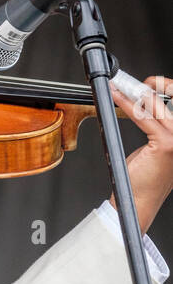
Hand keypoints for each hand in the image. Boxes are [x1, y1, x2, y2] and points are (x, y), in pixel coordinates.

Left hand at [109, 75, 172, 231]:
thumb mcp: (156, 144)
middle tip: (134, 84)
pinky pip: (142, 116)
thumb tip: (147, 99)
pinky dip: (127, 104)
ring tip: (120, 89)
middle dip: (152, 84)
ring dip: (135, 93)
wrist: (139, 200)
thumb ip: (157, 123)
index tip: (150, 82)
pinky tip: (117, 98)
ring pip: (155, 104)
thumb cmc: (146, 176)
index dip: (166, 84)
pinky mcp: (166, 143)